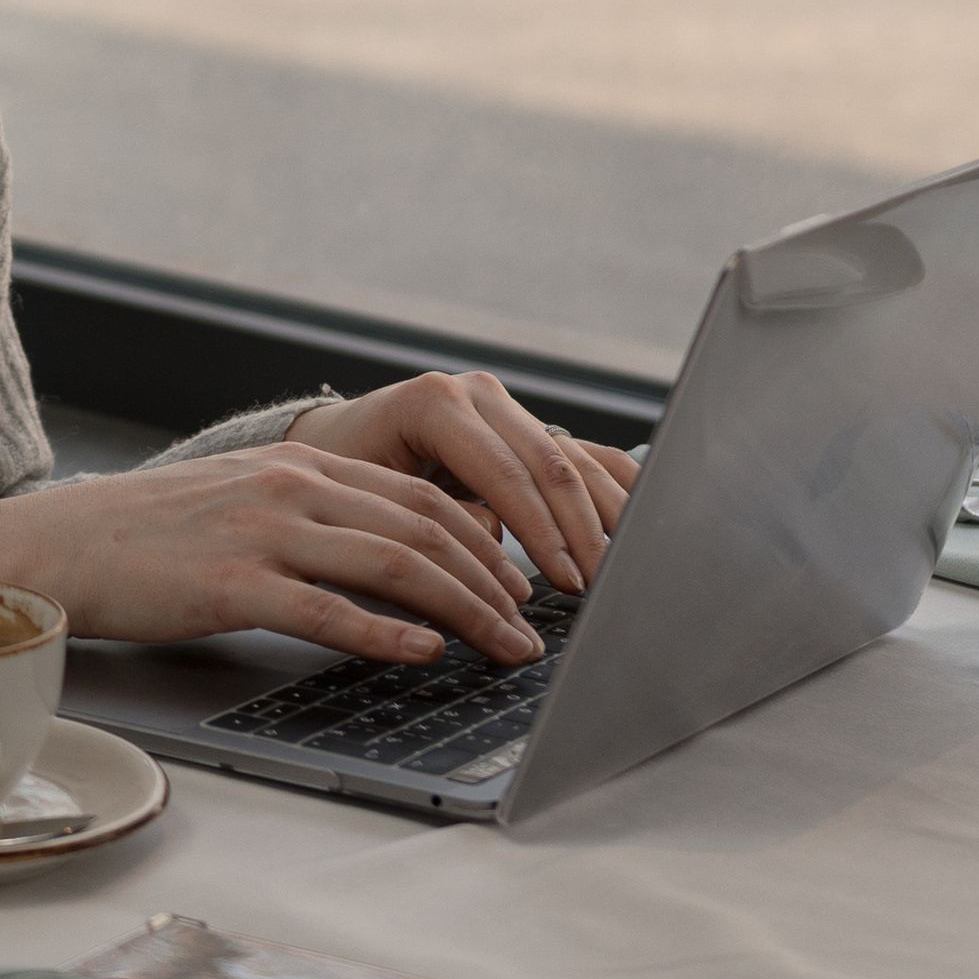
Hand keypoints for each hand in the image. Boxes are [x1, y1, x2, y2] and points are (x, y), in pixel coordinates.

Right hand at [0, 443, 549, 670]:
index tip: (523, 586)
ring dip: (463, 609)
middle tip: (532, 629)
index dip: (484, 541)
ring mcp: (261, 532)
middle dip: (492, 581)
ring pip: (391, 564)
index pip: (420, 496)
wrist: (61, 546)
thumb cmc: (152, 540)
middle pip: (422, 527)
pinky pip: (324, 607)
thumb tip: (396, 574)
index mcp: (300, 465)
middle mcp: (290, 487)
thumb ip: (316, 525)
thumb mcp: (245, 509)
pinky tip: (422, 653)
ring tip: (504, 647)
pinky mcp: (230, 583)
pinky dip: (382, 632)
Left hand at [304, 372, 637, 593]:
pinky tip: (641, 515)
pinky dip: (612, 484)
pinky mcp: (523, 422)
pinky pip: (580, 450)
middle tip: (606, 584)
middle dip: (582, 531)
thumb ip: (439, 520)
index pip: (506, 473)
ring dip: (606, 513)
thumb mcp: (377, 500)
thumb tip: (502, 550)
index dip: (542, 531)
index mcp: (435, 403)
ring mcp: (504, 404)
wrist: (337, 442)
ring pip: (573, 456)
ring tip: (627, 563)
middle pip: (549, 463)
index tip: (567, 583)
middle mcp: (476, 393)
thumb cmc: (345, 477)